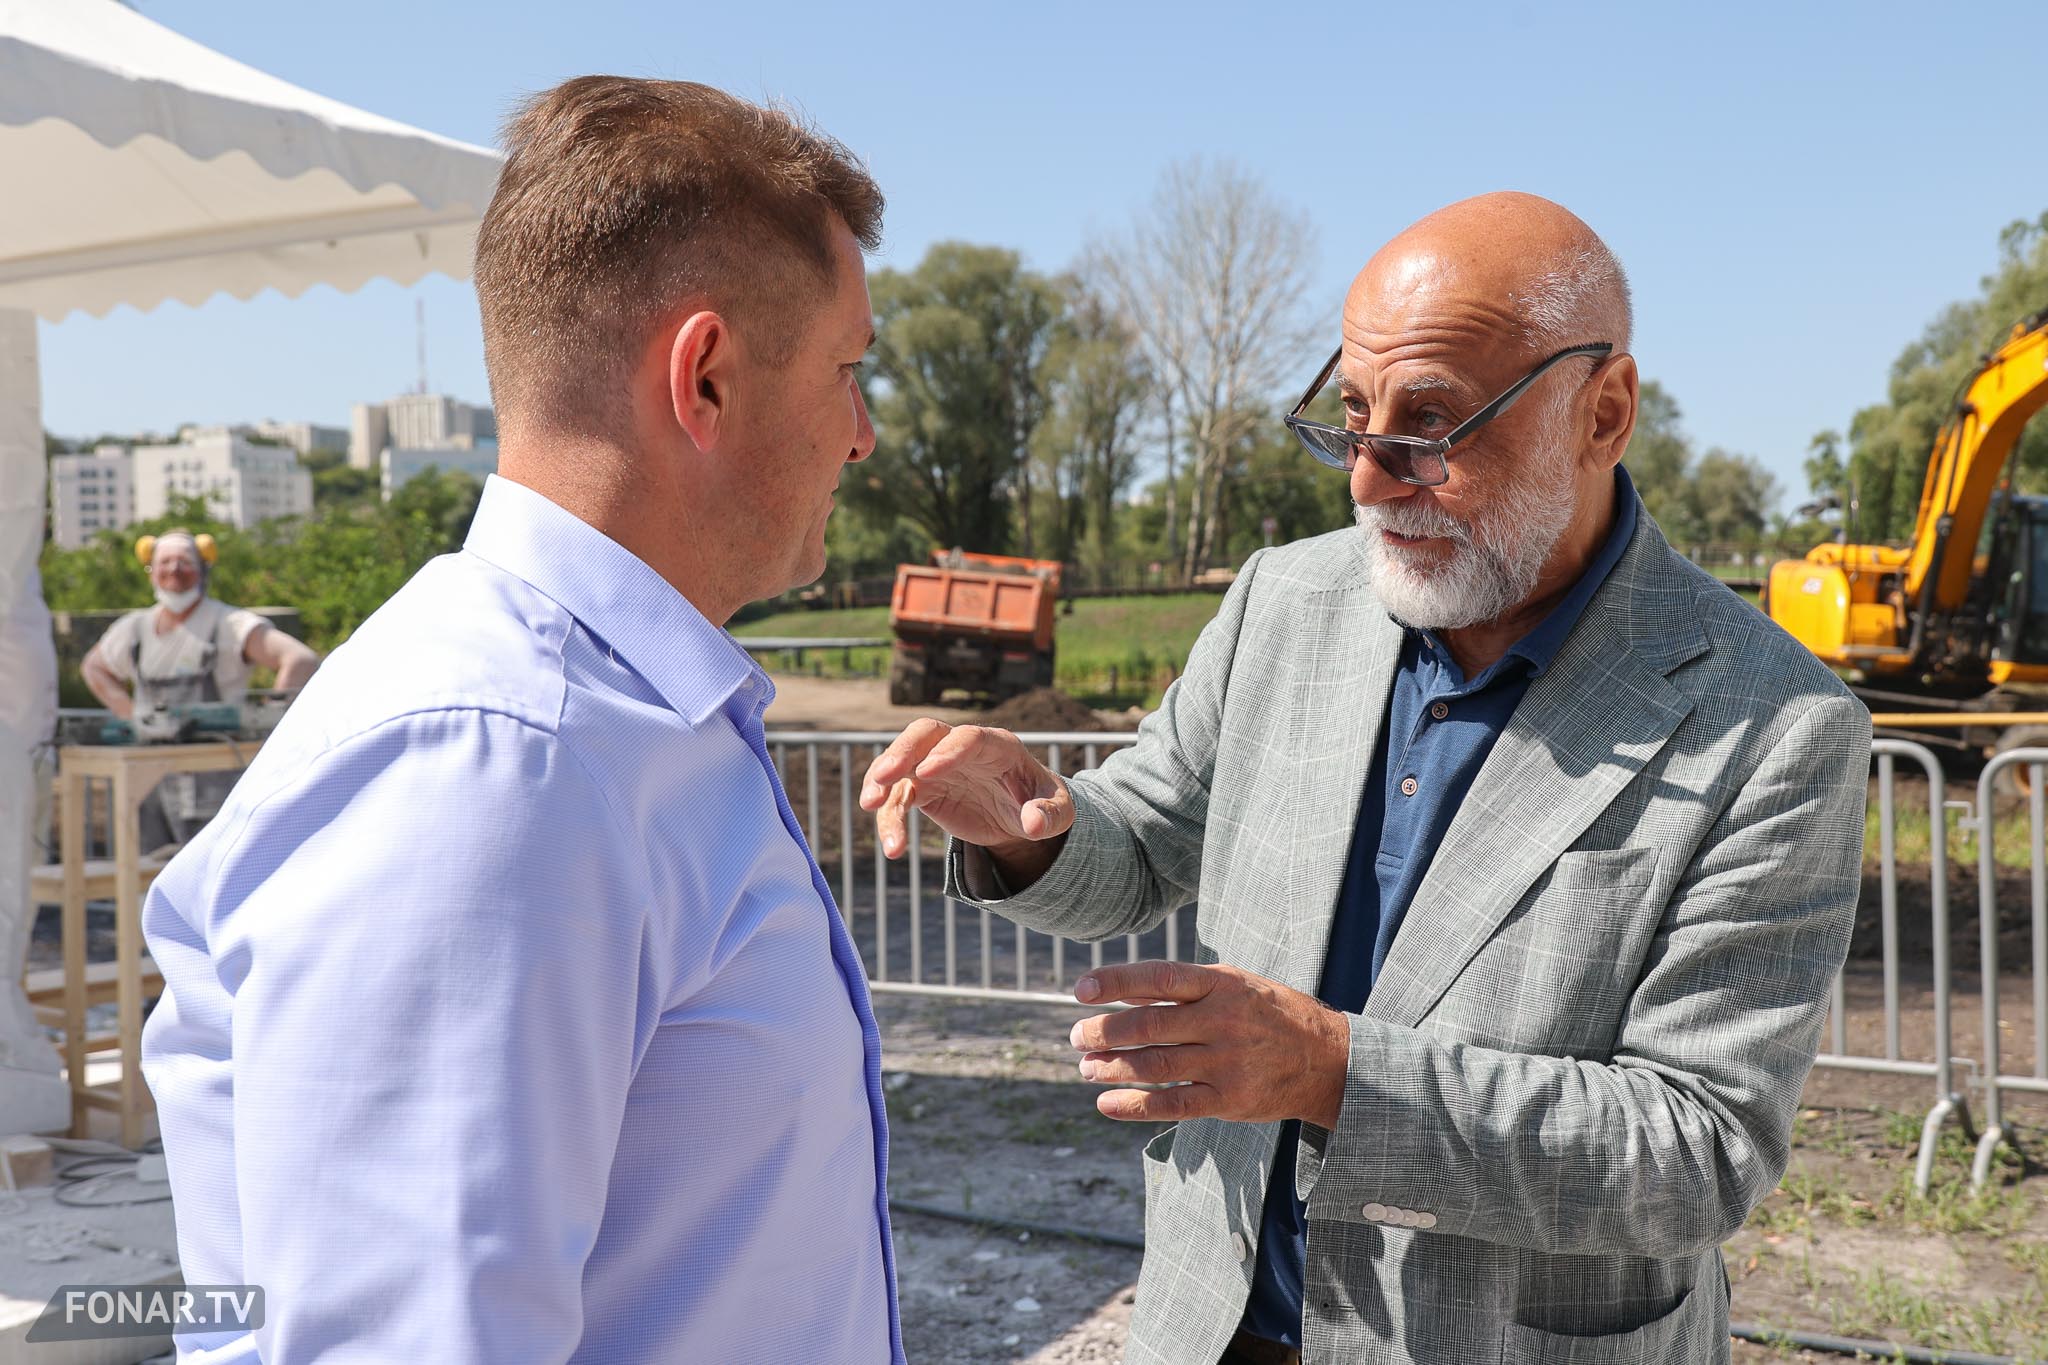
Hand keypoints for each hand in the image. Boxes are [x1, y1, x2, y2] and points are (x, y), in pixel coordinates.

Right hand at [858, 719, 1073, 862]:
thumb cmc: (1041, 804)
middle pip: (925, 733)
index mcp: (998, 746)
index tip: (928, 771)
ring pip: (901, 762)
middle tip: (884, 776)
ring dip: (881, 781)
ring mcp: (938, 766)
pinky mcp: (924, 789)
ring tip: (870, 806)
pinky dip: (889, 818)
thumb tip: (1034, 823)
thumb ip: (1051, 814)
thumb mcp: (1059, 811)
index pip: (970, 738)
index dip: (949, 751)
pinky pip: (898, 798)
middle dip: (902, 751)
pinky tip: (893, 849)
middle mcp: (961, 749)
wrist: (1020, 816)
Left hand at [1069, 960, 1349, 1128]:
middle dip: (1104, 1032)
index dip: (1115, 983)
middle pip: (1149, 1025)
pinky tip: (1107, 1103)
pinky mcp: (1230, 1099)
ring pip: (1155, 1065)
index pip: (1158, 978)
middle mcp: (1222, 1020)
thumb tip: (1123, 991)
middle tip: (1076, 1037)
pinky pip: (1174, 1103)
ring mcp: (1227, 1061)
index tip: (1080, 991)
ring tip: (1087, 1068)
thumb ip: (1185, 988)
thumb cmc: (1270, 1014)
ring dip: (1113, 1068)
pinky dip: (1135, 1105)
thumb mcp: (1236, 985)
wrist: (1328, 1059)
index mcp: (1221, 984)